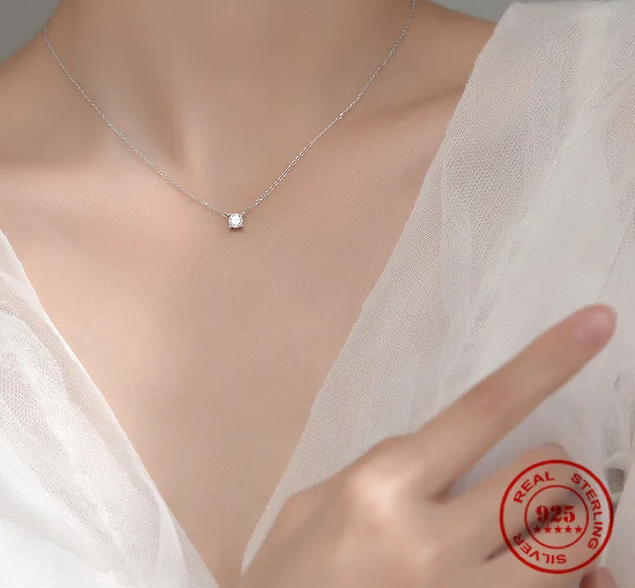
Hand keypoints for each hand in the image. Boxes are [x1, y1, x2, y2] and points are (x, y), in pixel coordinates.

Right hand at [234, 304, 617, 587]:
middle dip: (557, 470)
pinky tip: (565, 576)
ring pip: (571, 551)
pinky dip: (576, 583)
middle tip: (540, 479)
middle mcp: (429, 541)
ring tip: (545, 530)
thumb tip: (446, 450)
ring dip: (570, 529)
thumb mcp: (314, 505)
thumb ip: (381, 469)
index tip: (597, 323)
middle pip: (545, 477)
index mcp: (382, 486)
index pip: (484, 409)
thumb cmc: (288, 578)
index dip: (547, 362)